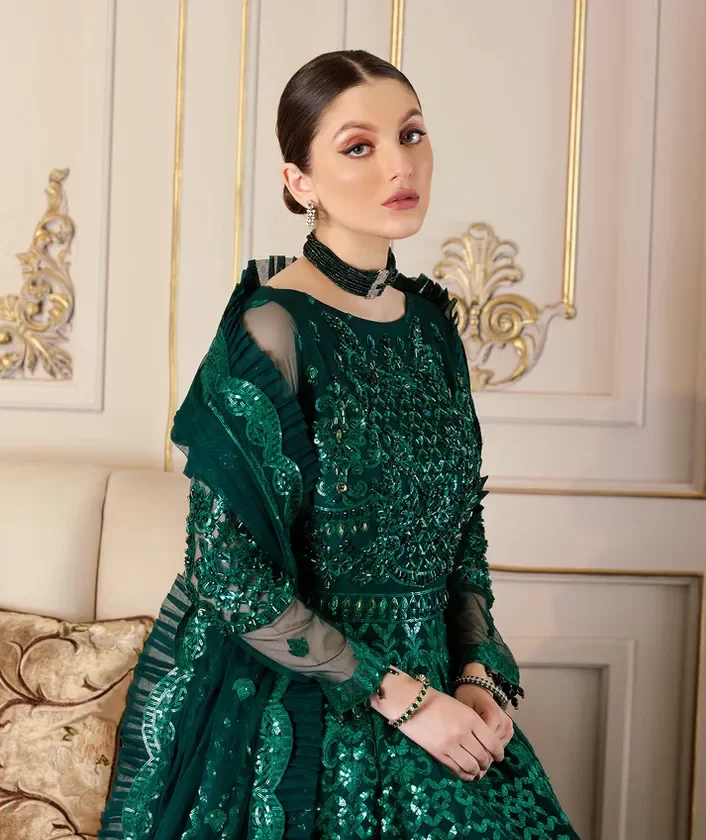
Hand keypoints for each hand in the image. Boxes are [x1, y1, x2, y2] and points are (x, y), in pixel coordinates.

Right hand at [370, 670, 504, 781]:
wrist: (410, 701)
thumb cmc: (434, 700)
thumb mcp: (460, 707)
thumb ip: (473, 724)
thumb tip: (484, 742)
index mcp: (471, 718)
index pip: (492, 742)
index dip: (498, 753)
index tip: (500, 757)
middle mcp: (464, 733)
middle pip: (483, 756)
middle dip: (487, 763)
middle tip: (486, 764)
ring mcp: (451, 745)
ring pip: (471, 766)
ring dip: (476, 771)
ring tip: (476, 770)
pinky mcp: (438, 753)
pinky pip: (456, 769)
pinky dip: (464, 774)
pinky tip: (466, 774)